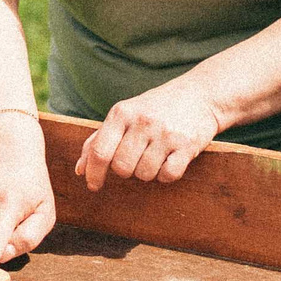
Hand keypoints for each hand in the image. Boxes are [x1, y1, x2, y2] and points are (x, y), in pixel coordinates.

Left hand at [75, 87, 221, 191]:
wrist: (200, 95)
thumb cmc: (155, 108)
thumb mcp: (124, 115)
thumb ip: (99, 139)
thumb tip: (80, 170)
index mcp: (122, 113)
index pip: (100, 151)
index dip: (94, 173)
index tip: (93, 185)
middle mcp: (143, 122)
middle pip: (121, 168)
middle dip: (126, 171)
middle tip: (136, 159)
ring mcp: (166, 133)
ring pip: (144, 174)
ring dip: (147, 172)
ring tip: (155, 156)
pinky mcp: (187, 145)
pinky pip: (168, 175)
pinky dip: (166, 175)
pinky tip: (169, 160)